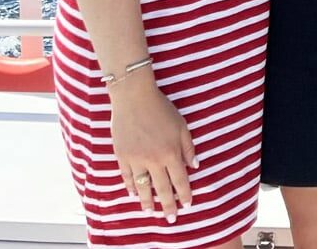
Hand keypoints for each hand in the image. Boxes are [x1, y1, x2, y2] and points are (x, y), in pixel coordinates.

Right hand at [110, 77, 195, 221]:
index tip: (188, 204)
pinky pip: (127, 177)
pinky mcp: (122, 156)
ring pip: (143, 187)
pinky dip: (131, 187)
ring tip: (151, 212)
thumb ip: (188, 147)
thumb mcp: (181, 125)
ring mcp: (136, 159)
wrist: (133, 98)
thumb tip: (194, 166)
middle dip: (168, 205)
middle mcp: (153, 160)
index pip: (180, 180)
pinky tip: (134, 193)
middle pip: (162, 188)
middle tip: (171, 218)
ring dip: (147, 201)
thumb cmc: (161, 108)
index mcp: (170, 152)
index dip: (185, 194)